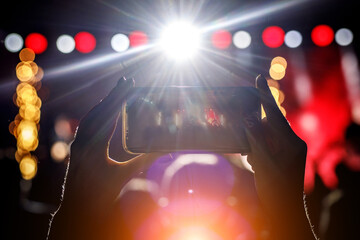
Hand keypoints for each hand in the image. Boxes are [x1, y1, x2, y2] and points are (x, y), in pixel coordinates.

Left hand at [47, 77, 160, 239]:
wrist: (77, 209)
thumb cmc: (101, 195)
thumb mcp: (124, 176)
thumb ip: (145, 160)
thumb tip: (165, 149)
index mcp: (95, 146)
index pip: (109, 115)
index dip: (120, 97)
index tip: (129, 83)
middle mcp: (84, 141)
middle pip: (100, 111)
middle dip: (114, 94)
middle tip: (126, 79)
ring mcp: (78, 143)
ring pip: (92, 116)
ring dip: (106, 102)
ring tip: (118, 91)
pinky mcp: (77, 147)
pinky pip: (88, 124)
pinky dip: (98, 113)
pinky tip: (104, 111)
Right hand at [243, 75, 316, 239]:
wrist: (284, 210)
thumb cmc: (276, 190)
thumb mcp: (264, 164)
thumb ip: (256, 140)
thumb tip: (248, 119)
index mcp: (291, 143)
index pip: (275, 114)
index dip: (265, 96)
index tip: (258, 78)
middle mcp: (291, 142)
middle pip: (269, 124)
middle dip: (254, 127)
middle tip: (245, 135)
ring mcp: (287, 149)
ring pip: (265, 134)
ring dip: (254, 141)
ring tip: (251, 158)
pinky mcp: (281, 155)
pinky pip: (266, 143)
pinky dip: (257, 148)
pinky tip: (254, 161)